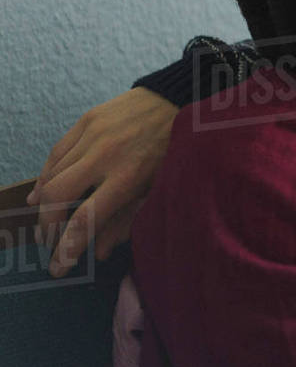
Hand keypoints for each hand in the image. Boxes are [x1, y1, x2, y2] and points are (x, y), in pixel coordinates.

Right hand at [28, 87, 177, 275]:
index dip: (67, 248)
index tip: (58, 267)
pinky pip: (55, 153)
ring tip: (47, 222)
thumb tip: (99, 252)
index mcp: (130, 176)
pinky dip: (45, 175)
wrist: (180, 99)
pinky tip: (43, 191)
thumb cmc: (175, 150)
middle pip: (57, 197)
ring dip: (44, 204)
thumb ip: (129, 220)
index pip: (85, 219)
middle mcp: (106, 155)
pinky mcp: (86, 120)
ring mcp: (93, 135)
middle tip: (51, 242)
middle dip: (47, 227)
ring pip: (51, 175)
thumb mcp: (161, 188)